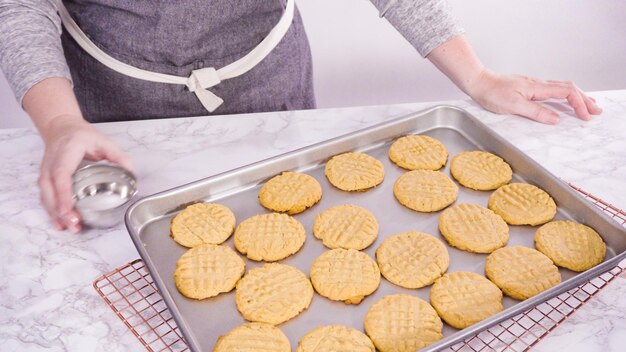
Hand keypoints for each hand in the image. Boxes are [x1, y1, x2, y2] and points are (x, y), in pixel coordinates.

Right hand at [38, 114, 132, 232]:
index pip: (62, 175)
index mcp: (66, 152)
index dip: (64, 194)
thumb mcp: (103, 141)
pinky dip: (51, 211)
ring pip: (46, 196)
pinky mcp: (45, 179)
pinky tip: (60, 223)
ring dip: (55, 214)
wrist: (60, 127)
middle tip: (74, 224)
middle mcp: (52, 163)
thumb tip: (131, 172)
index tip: (69, 209)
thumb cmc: (80, 135)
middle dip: (60, 209)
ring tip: (69, 228)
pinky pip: (45, 197)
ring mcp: (46, 172)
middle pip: (51, 190)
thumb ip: (119, 156)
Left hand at [466, 70, 602, 123]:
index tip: (585, 116)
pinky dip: (565, 95)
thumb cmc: (492, 93)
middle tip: (596, 111)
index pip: (566, 92)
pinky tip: (565, 100)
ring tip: (587, 105)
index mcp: (537, 87)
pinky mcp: (528, 87)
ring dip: (577, 96)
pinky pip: (553, 89)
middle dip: (584, 100)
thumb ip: (535, 112)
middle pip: (569, 88)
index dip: (579, 104)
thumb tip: (556, 119)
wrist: (478, 82)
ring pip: (562, 87)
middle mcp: (538, 84)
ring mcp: (534, 85)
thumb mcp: (513, 106)